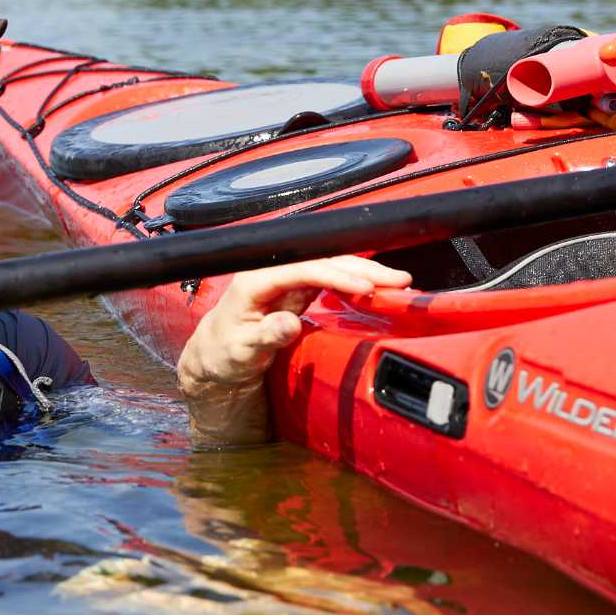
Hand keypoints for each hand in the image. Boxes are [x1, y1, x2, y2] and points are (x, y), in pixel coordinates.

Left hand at [175, 256, 410, 445]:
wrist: (218, 354)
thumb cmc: (225, 351)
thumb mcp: (241, 350)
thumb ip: (265, 336)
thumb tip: (289, 324)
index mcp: (257, 279)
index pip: (303, 268)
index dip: (336, 275)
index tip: (365, 286)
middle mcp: (275, 271)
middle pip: (324, 260)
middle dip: (362, 267)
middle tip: (397, 279)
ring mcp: (289, 278)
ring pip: (332, 265)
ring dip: (365, 271)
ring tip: (397, 282)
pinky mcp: (300, 288)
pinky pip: (333, 279)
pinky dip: (357, 282)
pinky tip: (378, 288)